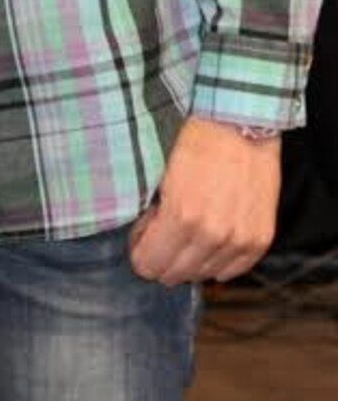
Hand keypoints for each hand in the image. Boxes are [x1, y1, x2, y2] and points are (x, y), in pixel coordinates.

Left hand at [128, 116, 282, 284]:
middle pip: (175, 274)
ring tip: (184, 234)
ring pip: (203, 274)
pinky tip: (207, 246)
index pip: (149, 264)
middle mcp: (213, 235)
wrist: (238, 125)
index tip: (140, 238)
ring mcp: (240, 239)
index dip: (139, 252)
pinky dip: (218, 262)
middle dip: (161, 258)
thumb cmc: (192, 142)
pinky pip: (234, 270)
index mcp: (181, 217)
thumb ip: (148, 212)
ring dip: (190, 260)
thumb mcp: (157, 174)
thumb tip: (141, 237)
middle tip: (159, 236)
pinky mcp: (260, 239)